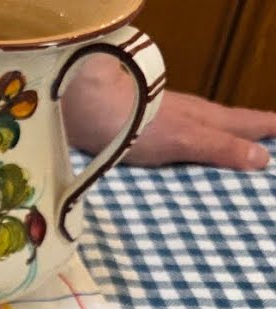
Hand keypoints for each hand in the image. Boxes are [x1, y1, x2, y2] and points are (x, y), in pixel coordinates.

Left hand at [64, 54, 275, 169]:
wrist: (86, 107)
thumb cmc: (138, 123)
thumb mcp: (185, 139)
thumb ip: (219, 148)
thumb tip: (262, 158)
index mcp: (209, 119)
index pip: (251, 124)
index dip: (270, 131)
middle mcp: (192, 117)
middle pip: (229, 128)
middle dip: (249, 140)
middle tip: (265, 154)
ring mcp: (167, 122)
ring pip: (203, 134)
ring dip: (219, 148)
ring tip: (229, 165)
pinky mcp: (141, 132)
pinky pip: (176, 147)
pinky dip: (188, 156)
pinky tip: (181, 168)